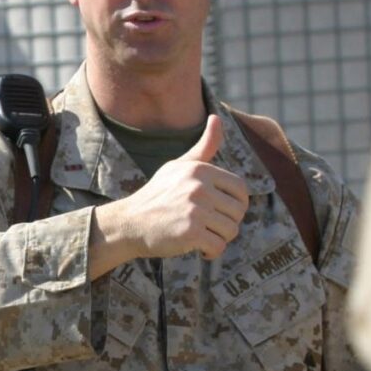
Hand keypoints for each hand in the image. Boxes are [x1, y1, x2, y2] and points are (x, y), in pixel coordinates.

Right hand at [88, 115, 249, 277]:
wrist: (129, 223)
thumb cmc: (157, 195)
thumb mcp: (178, 166)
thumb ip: (203, 147)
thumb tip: (217, 118)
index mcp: (200, 170)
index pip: (241, 189)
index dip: (236, 204)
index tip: (220, 212)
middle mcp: (199, 186)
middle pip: (238, 211)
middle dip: (228, 224)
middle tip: (210, 227)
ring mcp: (195, 209)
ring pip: (231, 230)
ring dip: (220, 239)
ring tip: (203, 237)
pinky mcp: (190, 231)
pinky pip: (218, 246)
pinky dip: (211, 252)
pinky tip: (199, 249)